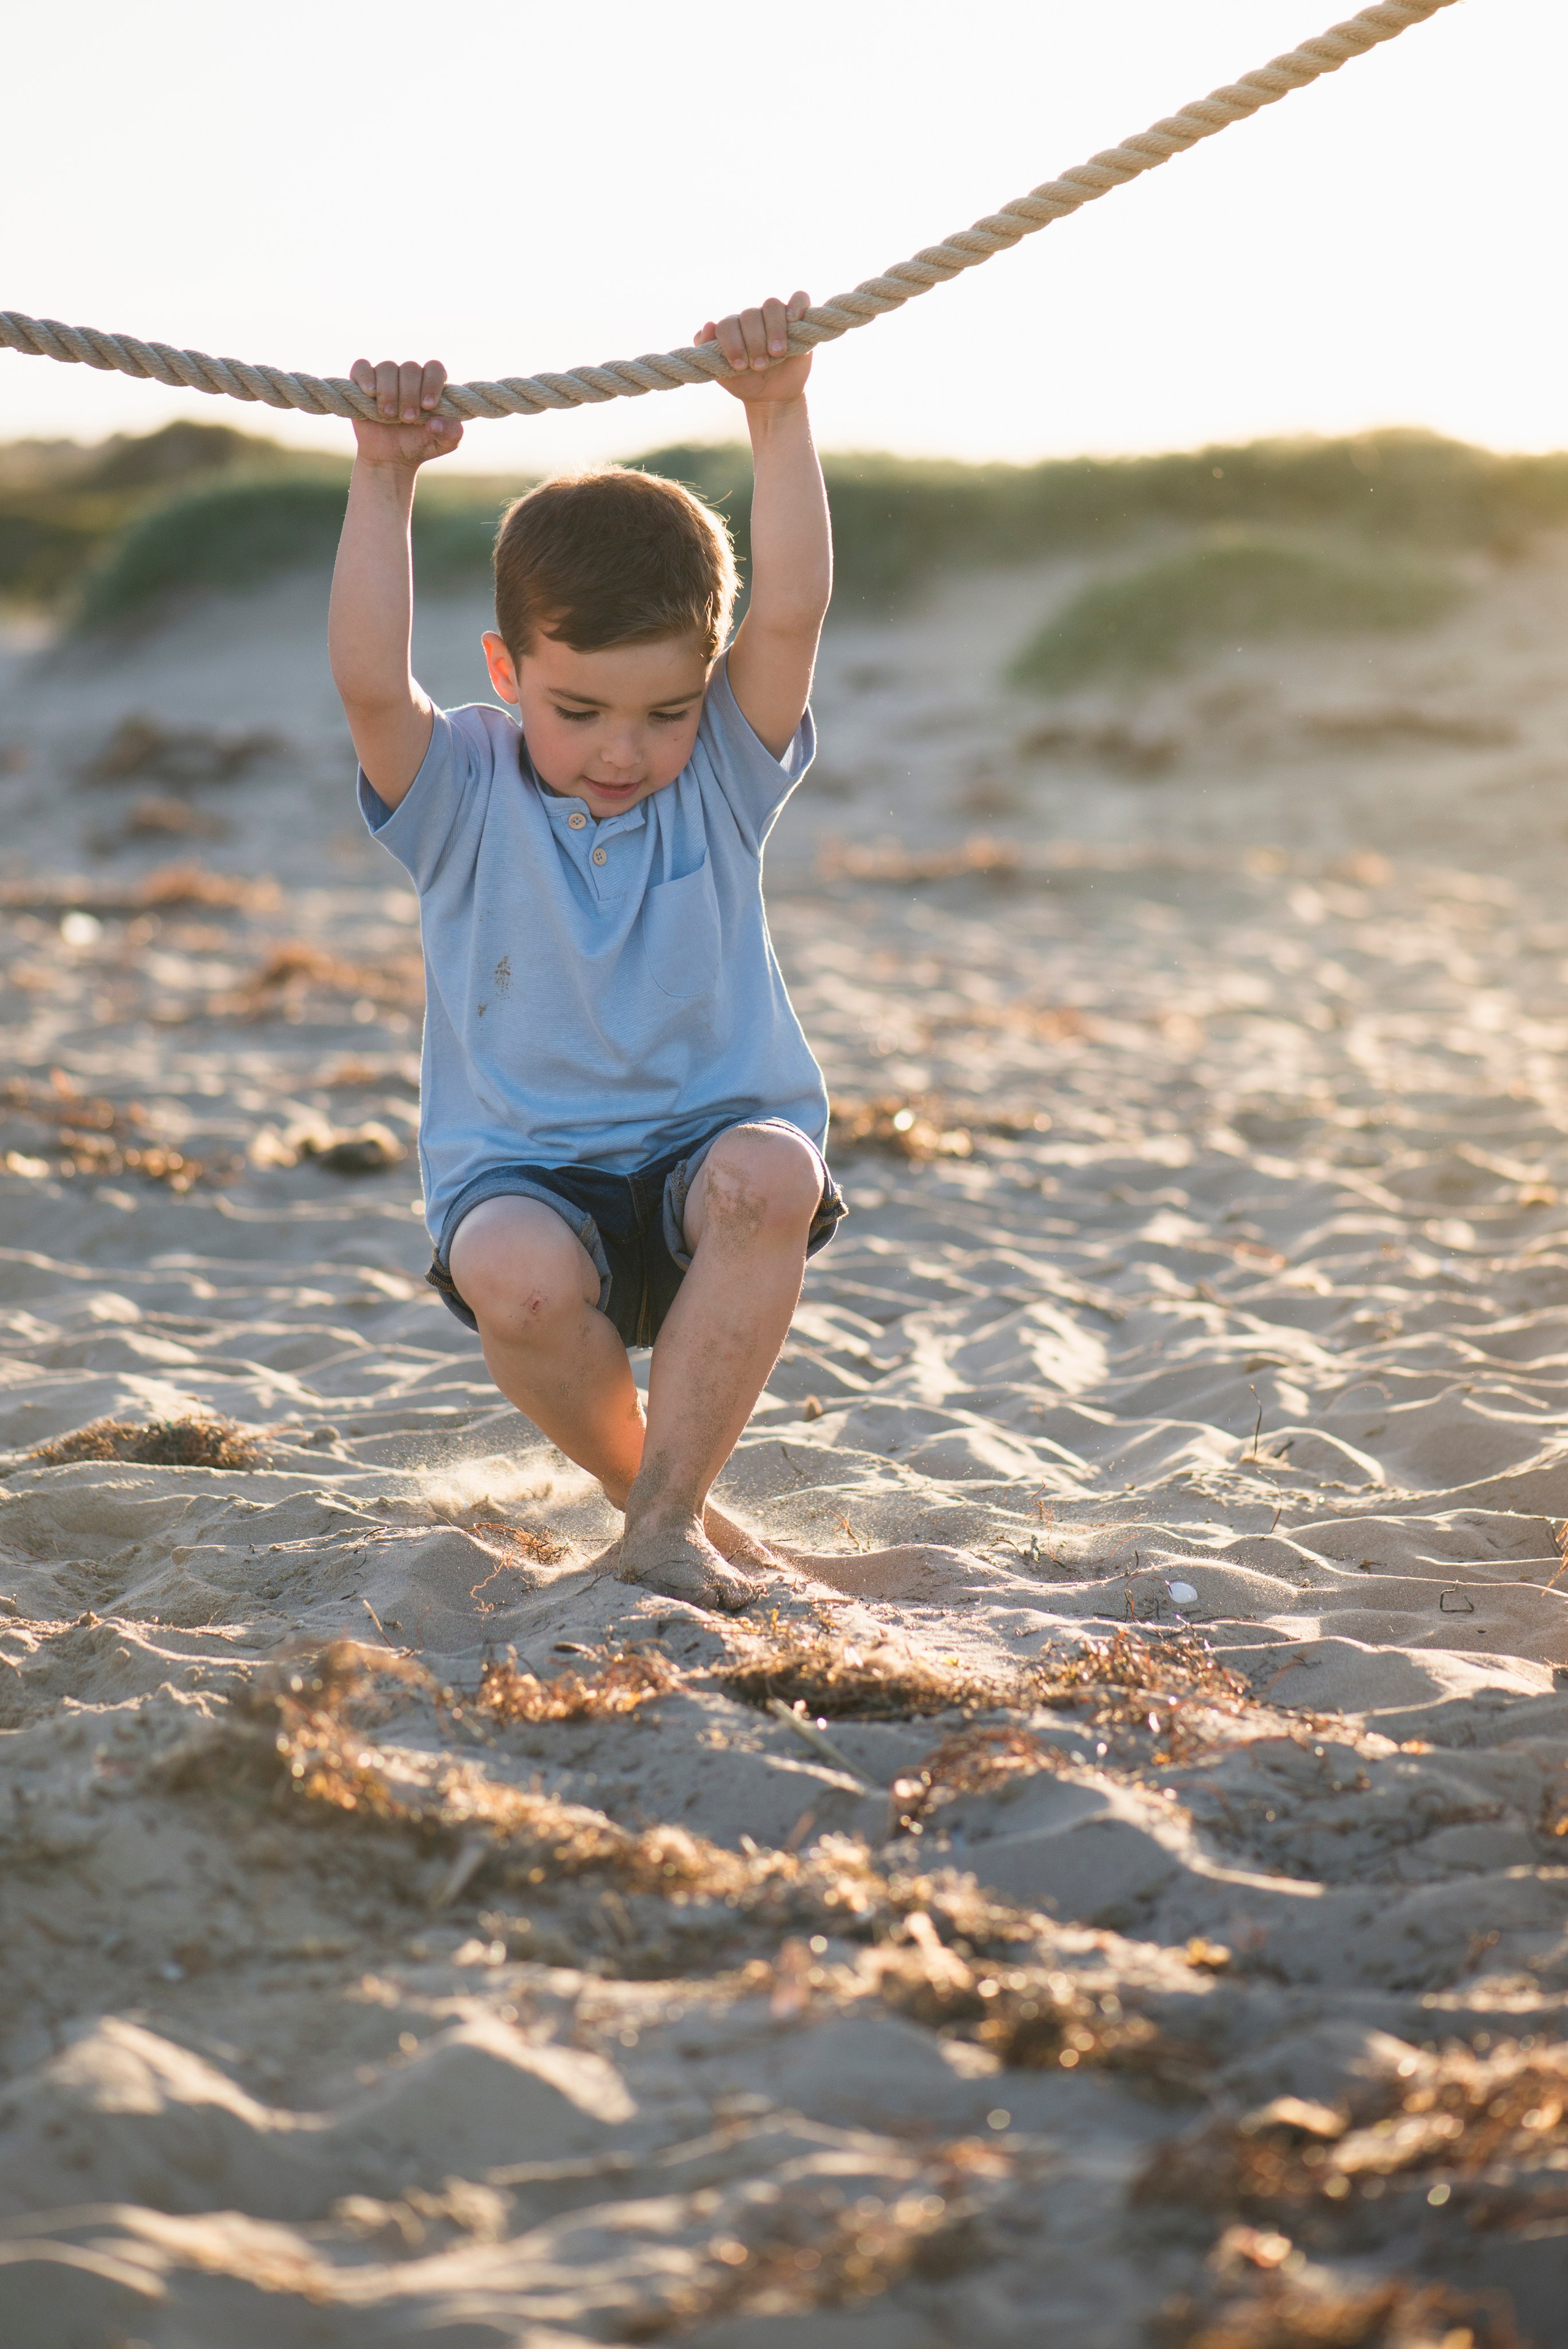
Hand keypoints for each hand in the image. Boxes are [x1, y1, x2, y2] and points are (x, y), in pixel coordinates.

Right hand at [348, 358, 462, 465]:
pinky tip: (371, 393)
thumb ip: (451, 433)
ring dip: (389, 392)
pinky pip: (361, 367)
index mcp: (430, 385)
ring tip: (388, 415)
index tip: (428, 405)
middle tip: (408, 418)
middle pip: (410, 368)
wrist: (391, 459)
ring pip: (387, 367)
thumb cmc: (420, 445)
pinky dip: (366, 378)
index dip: (432, 383)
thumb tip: (436, 422)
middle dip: (410, 394)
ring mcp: (385, 378)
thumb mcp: (443, 444)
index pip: (434, 368)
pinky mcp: (363, 383)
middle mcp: (408, 377)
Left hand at [696, 292, 812, 404]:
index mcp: (733, 328)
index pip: (728, 324)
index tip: (740, 367)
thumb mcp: (722, 373)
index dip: (732, 344)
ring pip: (772, 306)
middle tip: (759, 366)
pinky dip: (797, 304)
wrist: (772, 397)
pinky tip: (793, 318)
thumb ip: (708, 350)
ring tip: (776, 353)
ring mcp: (775, 317)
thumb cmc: (745, 383)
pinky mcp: (798, 319)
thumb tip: (709, 325)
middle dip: (754, 342)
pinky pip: (800, 298)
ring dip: (773, 329)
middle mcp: (753, 319)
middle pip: (750, 315)